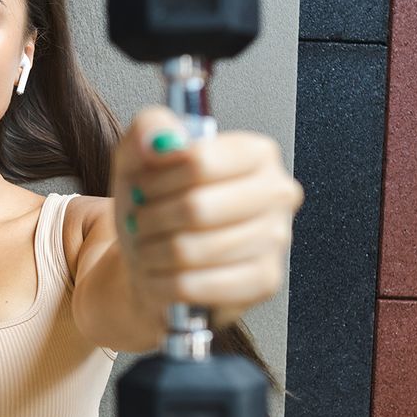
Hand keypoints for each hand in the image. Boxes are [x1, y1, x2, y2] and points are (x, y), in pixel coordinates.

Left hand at [111, 105, 304, 332]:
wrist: (156, 258)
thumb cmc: (156, 205)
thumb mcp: (139, 158)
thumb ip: (148, 131)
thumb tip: (161, 138)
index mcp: (256, 153)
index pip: (199, 161)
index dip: (157, 178)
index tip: (142, 185)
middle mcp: (277, 192)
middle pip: (196, 207)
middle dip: (151, 218)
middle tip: (140, 220)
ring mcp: (276, 239)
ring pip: (191, 249)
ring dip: (151, 251)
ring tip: (147, 246)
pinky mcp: (264, 281)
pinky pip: (196, 285)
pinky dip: (161, 282)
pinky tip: (158, 273)